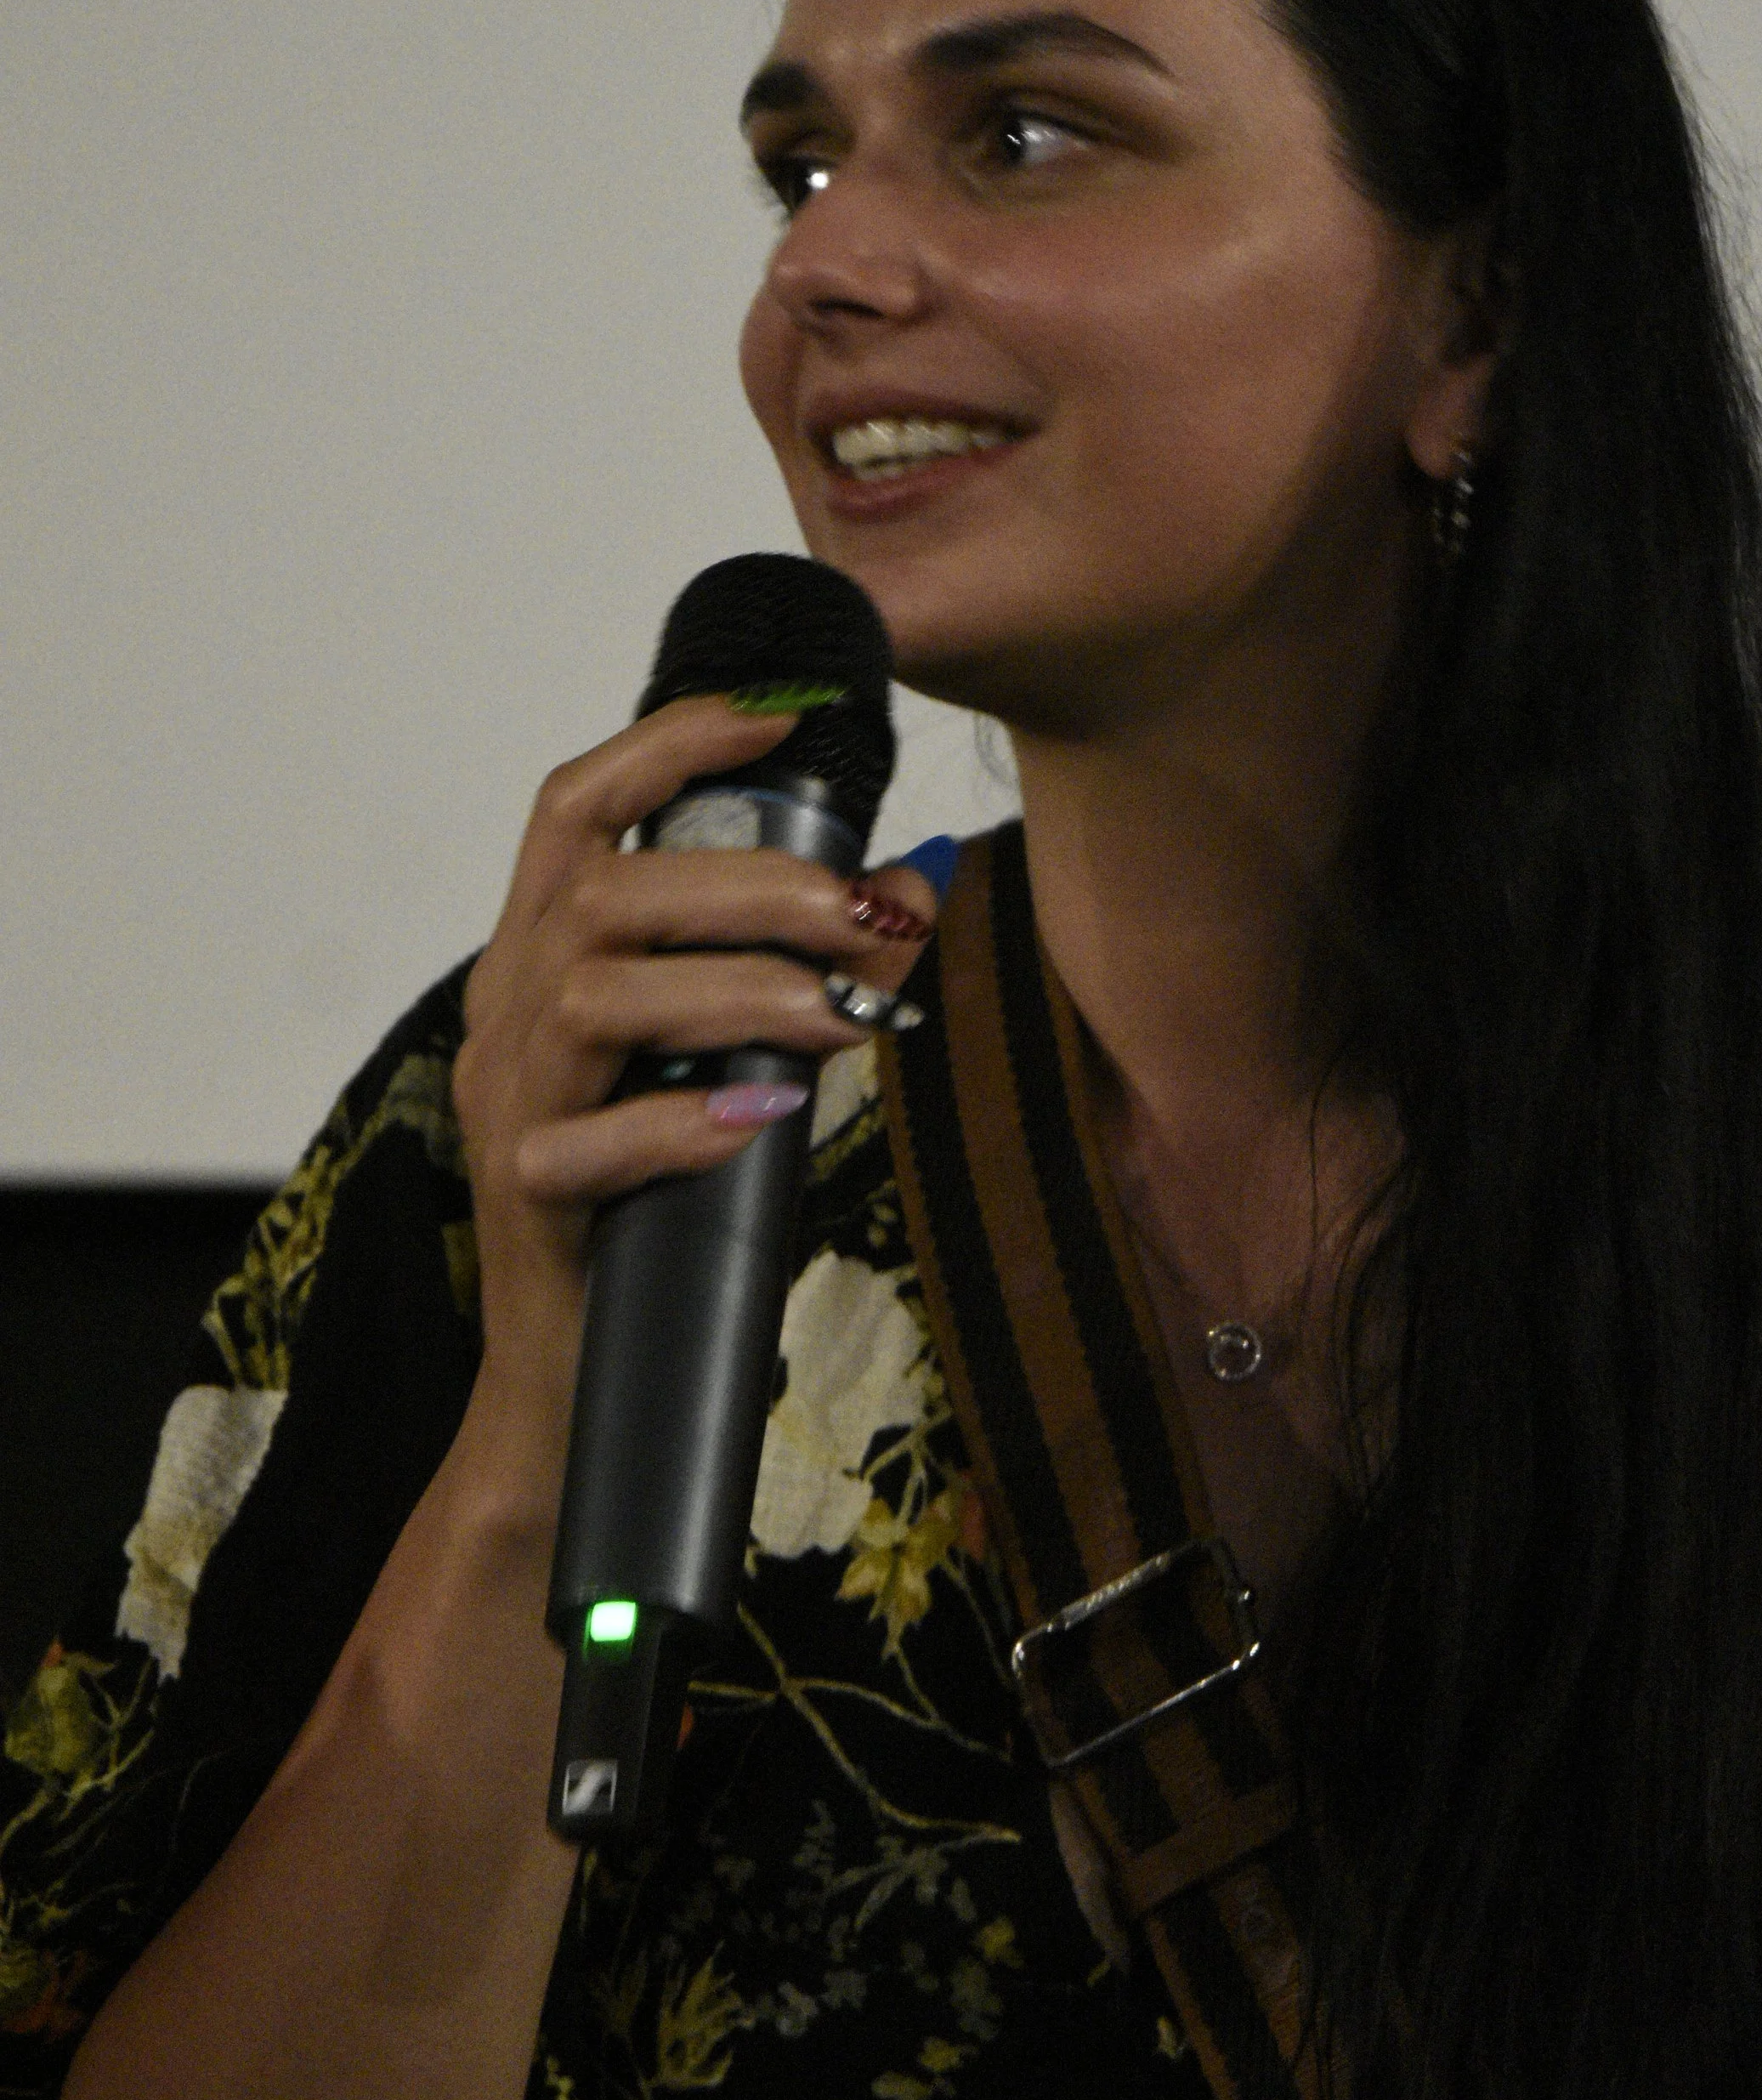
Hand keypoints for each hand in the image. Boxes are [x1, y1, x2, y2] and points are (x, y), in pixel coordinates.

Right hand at [451, 696, 938, 1485]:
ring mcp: (508, 1103)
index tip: (775, 724)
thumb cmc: (665, 1195)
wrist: (576, 1375)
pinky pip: (588, 1144)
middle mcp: (508, 1009)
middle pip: (607, 893)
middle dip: (754, 886)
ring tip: (844, 1015)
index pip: (574, 805)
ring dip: (736, 990)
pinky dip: (681, 1122)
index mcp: (544, 952)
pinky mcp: (525, 1198)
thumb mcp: (736, 1057)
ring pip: (594, 996)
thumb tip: (916, 886)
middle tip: (871, 917)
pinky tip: (766, 1115)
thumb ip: (803, 971)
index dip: (667, 747)